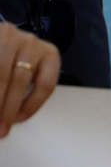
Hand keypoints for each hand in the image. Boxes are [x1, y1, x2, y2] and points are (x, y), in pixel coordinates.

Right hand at [0, 24, 61, 138]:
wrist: (1, 37)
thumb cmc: (16, 58)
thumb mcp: (29, 69)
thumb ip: (27, 88)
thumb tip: (16, 119)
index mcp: (49, 54)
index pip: (46, 84)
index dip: (32, 105)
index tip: (19, 121)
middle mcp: (31, 43)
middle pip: (20, 81)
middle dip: (8, 108)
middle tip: (1, 129)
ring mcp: (10, 36)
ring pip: (2, 74)